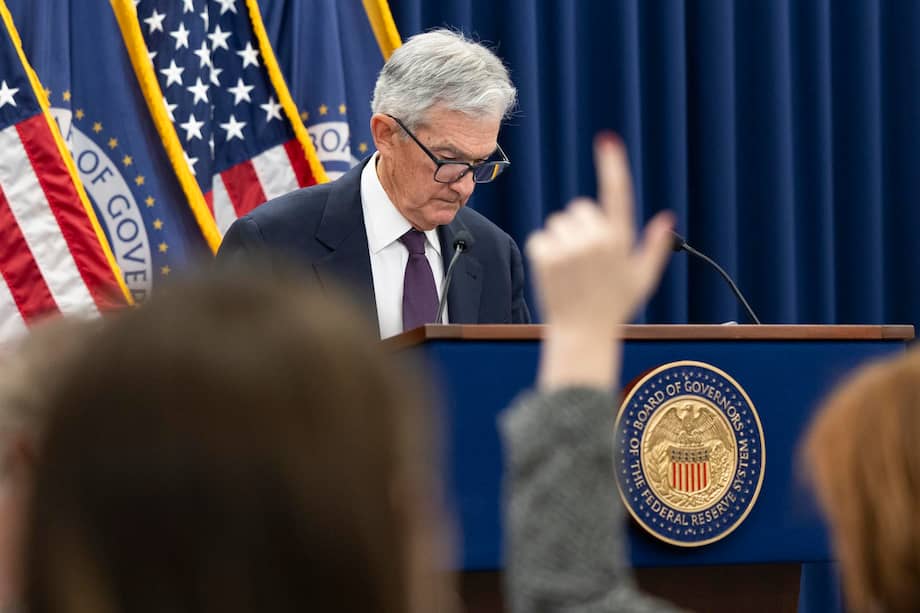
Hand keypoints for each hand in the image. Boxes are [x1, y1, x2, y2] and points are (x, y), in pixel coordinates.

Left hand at [527, 134, 673, 388]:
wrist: (582, 333)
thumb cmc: (615, 307)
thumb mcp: (642, 278)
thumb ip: (655, 246)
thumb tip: (666, 218)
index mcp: (620, 240)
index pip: (617, 193)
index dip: (612, 165)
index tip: (607, 140)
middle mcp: (595, 240)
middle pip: (580, 208)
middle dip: (582, 226)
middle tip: (586, 258)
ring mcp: (568, 248)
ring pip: (558, 222)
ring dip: (562, 239)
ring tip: (571, 269)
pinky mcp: (545, 256)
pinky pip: (540, 237)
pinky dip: (544, 251)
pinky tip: (555, 272)